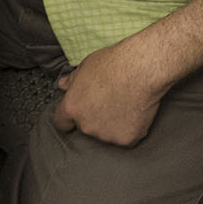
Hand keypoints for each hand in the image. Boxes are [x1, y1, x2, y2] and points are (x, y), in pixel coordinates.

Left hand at [50, 38, 169, 145]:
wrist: (141, 70)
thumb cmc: (113, 63)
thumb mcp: (86, 66)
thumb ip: (72, 80)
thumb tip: (62, 85)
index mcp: (72, 107)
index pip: (61, 123)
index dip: (69, 119)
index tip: (79, 113)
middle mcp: (86, 126)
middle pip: (86, 127)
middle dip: (95, 117)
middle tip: (109, 100)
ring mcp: (106, 135)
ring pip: (107, 133)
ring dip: (112, 124)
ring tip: (124, 104)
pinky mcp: (126, 140)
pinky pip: (126, 137)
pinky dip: (130, 128)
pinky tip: (136, 112)